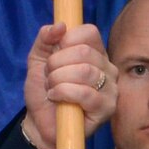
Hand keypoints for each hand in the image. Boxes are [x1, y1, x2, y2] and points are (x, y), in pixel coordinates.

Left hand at [22, 23, 117, 148]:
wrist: (39, 122)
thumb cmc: (43, 91)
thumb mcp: (37, 59)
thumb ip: (45, 39)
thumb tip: (60, 25)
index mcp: (95, 52)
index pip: (88, 32)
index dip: (66, 40)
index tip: (53, 55)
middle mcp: (107, 68)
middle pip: (84, 52)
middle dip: (57, 64)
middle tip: (49, 77)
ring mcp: (110, 89)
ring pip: (85, 71)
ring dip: (58, 80)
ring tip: (52, 89)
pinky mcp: (107, 108)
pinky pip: (86, 93)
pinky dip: (63, 93)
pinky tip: (56, 98)